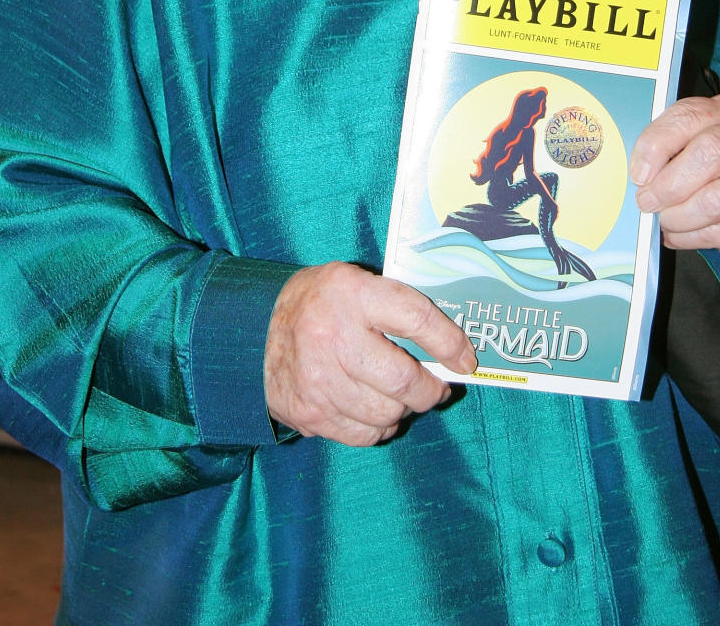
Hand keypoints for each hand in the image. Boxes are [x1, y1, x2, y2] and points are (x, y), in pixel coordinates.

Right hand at [264, 262, 476, 446]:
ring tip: (401, 396)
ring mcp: (318, 380)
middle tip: (438, 387)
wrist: (254, 331)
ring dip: (404, 408)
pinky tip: (375, 409)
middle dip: (431, 389)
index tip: (466, 360)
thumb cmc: (320, 303)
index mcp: (350, 294)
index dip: (449, 342)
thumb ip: (395, 306)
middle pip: (403, 378)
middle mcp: (332, 336)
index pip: (415, 318)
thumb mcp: (354, 284)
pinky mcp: (309, 414)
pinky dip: (380, 427)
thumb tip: (448, 346)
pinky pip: (364, 435)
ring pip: (387, 413)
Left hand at [628, 90, 719, 270]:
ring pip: (716, 200)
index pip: (690, 116)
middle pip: (711, 153)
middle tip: (647, 201)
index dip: (657, 145)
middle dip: (669, 184)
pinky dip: (691, 237)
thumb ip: (670, 148)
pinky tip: (682, 233)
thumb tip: (641, 173)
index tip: (639, 173)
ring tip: (666, 220)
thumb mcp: (695, 143)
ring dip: (679, 216)